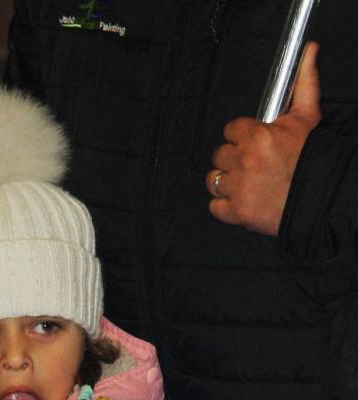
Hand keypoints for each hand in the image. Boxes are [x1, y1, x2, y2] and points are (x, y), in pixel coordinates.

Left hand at [207, 42, 320, 234]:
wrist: (322, 195)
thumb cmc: (314, 158)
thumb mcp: (308, 117)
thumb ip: (304, 83)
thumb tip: (309, 51)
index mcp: (258, 137)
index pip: (231, 131)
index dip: (240, 137)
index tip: (250, 143)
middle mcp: (245, 161)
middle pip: (220, 155)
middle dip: (233, 159)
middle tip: (249, 164)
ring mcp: (240, 188)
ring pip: (213, 180)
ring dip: (224, 181)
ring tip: (241, 181)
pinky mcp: (238, 212)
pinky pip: (215, 206)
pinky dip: (224, 205)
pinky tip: (239, 199)